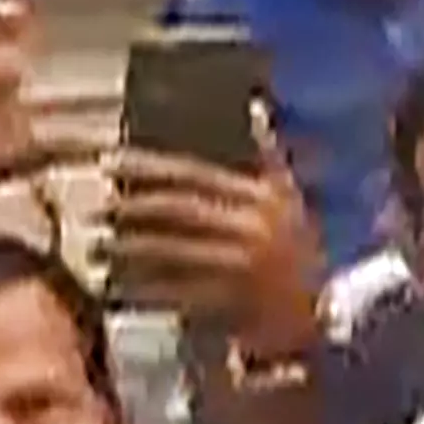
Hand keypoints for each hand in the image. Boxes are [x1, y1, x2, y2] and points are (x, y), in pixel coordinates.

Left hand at [104, 130, 326, 364]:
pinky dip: (139, 291)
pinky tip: (115, 289)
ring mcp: (240, 265)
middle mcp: (252, 225)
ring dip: (126, 250)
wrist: (326, 314)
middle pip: (177, 209)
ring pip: (169, 251)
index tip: (109, 161)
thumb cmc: (301, 253)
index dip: (147, 166)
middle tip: (97, 210)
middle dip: (130, 208)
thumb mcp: (292, 199)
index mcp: (264, 196)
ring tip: (97, 249)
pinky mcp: (228, 302)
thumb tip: (256, 110)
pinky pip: (171, 293)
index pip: (194, 173)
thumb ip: (272, 157)